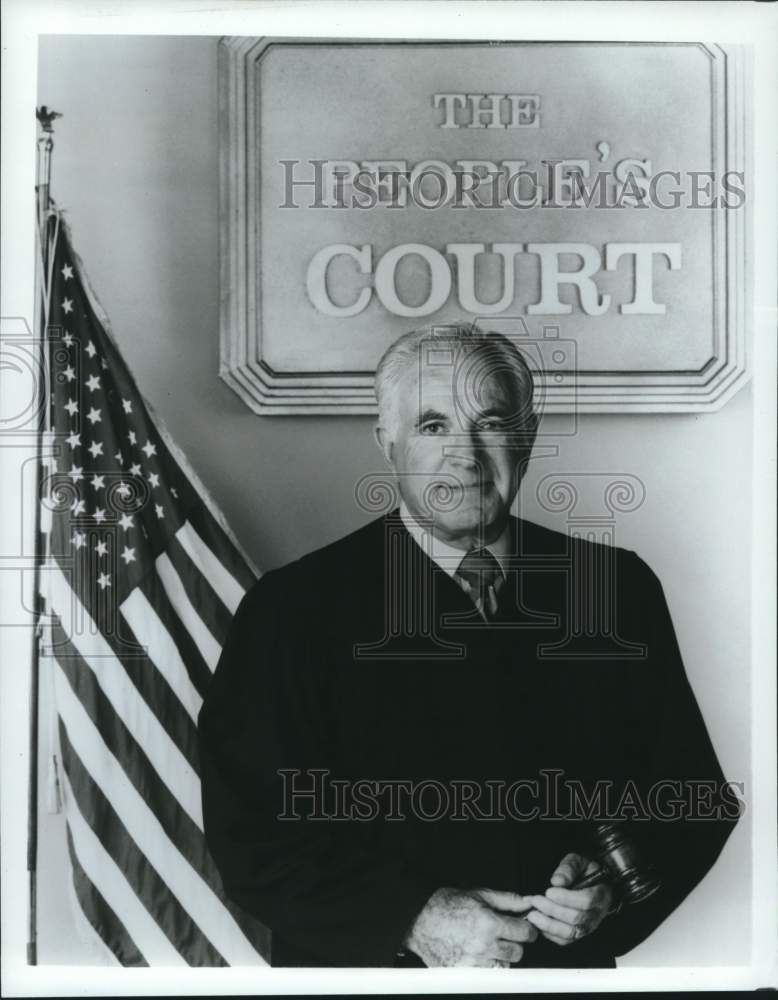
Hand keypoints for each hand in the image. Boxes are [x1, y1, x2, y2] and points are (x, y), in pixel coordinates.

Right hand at [404, 887, 538, 966]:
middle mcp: (483, 945)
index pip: (524, 933)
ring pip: (504, 964)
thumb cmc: (447, 904)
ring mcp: (474, 962)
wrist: (419, 919)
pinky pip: (488, 974)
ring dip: (502, 955)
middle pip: (518, 952)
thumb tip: (527, 903)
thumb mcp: (478, 894)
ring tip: (490, 942)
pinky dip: (489, 964)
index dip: (528, 929)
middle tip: (505, 933)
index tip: (525, 927)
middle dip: (515, 942)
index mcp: (488, 923)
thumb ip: (506, 900)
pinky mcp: (465, 972)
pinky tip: (480, 952)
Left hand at [526, 853, 612, 945]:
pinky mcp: (578, 934)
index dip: (566, 898)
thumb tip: (557, 881)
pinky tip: (539, 923)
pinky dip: (550, 934)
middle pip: (576, 918)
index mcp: (600, 894)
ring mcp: (588, 926)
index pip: (586, 901)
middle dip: (552, 910)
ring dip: (549, 925)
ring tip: (533, 914)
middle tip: (535, 900)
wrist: (595, 884)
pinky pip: (565, 941)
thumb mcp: (579, 861)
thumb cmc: (585, 872)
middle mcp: (596, 914)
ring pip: (570, 933)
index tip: (549, 891)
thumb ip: (569, 868)